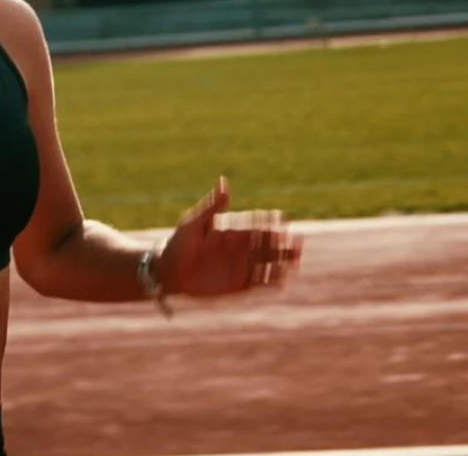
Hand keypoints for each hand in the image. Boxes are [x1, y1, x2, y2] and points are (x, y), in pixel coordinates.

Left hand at [157, 176, 303, 297]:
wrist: (168, 271)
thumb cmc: (178, 244)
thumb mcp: (193, 223)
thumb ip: (211, 207)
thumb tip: (225, 183)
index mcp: (231, 230)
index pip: (256, 224)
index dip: (270, 221)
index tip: (283, 219)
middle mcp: (240, 247)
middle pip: (267, 244)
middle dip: (283, 243)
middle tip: (299, 241)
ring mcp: (240, 266)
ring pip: (267, 263)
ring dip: (282, 262)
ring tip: (297, 261)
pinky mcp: (238, 284)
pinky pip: (259, 282)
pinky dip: (271, 281)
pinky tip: (282, 281)